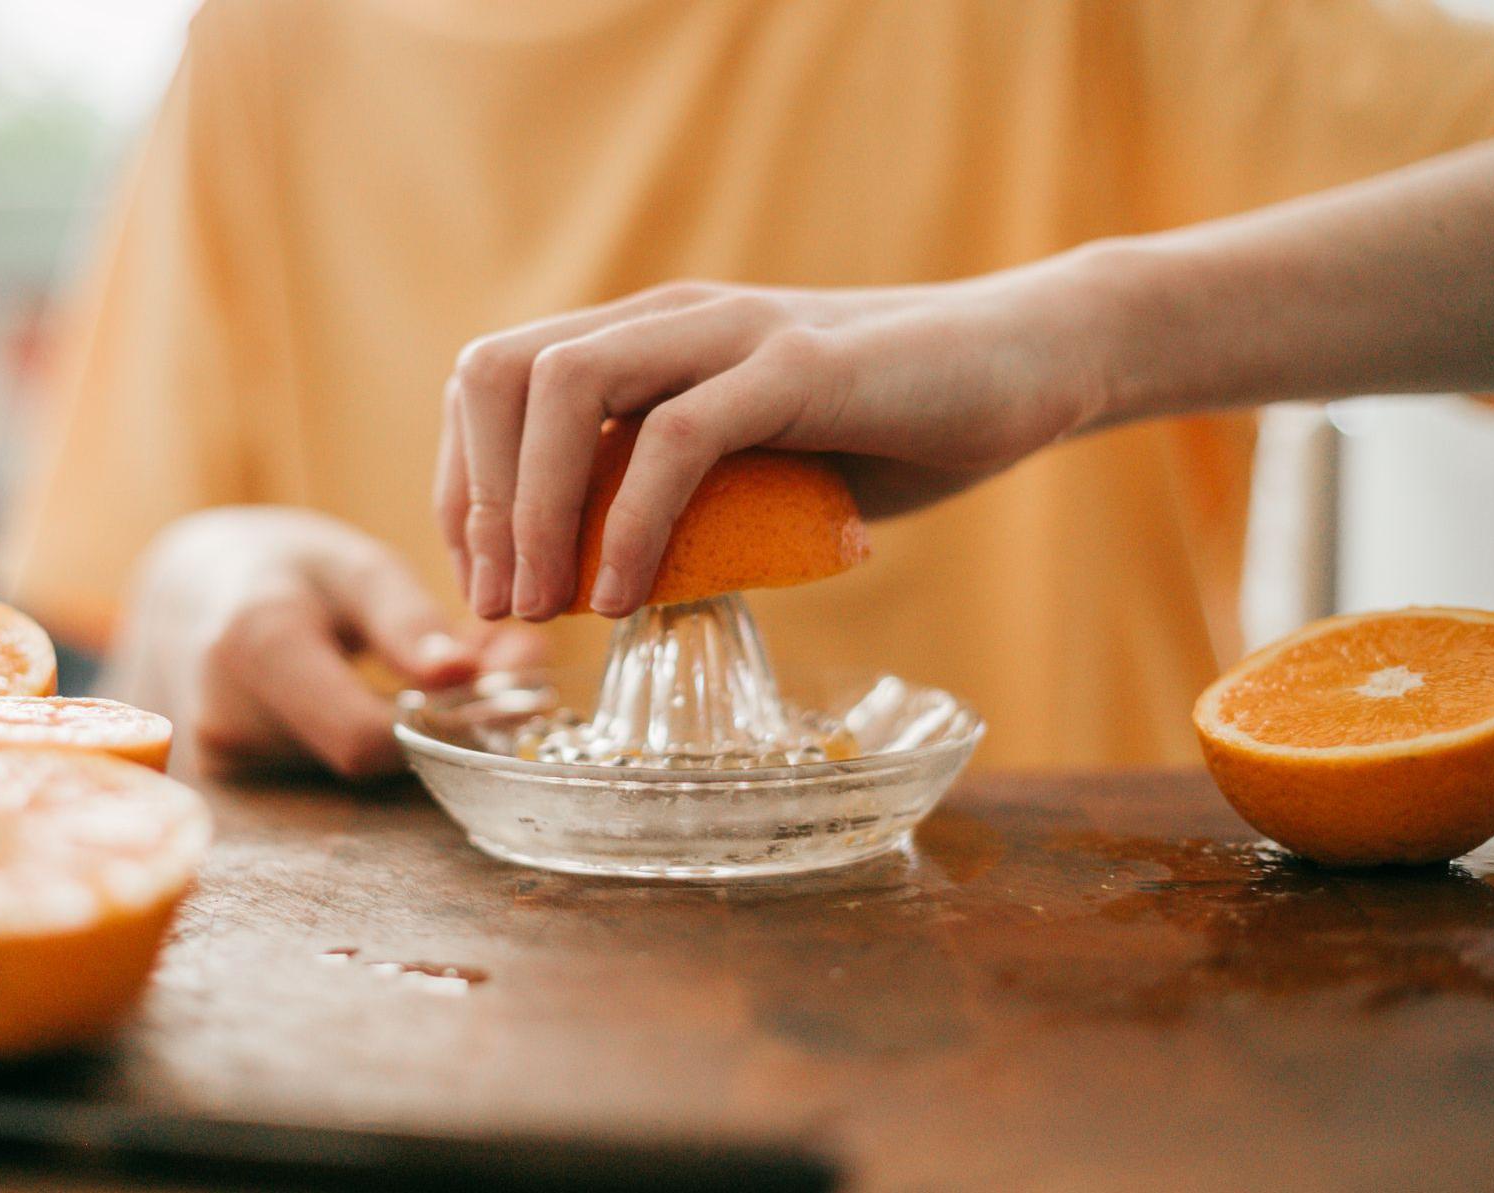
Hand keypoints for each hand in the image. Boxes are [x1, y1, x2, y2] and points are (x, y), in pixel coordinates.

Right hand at [110, 507, 542, 778]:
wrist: (188, 593)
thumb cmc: (285, 568)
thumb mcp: (353, 566)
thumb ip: (408, 621)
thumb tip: (465, 675)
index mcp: (256, 646)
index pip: (367, 736)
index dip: (442, 722)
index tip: (499, 677)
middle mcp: (229, 717)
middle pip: (367, 757)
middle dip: (443, 719)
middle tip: (504, 660)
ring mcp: (224, 760)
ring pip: (354, 770)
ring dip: (413, 729)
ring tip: (438, 669)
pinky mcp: (235, 782)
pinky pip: (328, 774)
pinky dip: (374, 741)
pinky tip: (386, 698)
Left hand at [435, 267, 1114, 620]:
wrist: (1027, 361)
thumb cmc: (894, 423)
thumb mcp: (762, 468)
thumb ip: (686, 500)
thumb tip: (607, 584)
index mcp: (650, 333)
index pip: (496, 376)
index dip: (466, 479)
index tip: (484, 575)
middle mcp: (672, 316)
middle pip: (503, 372)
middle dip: (481, 500)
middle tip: (501, 606)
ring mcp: (733, 332)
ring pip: (566, 386)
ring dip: (534, 507)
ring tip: (545, 605)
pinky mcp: (799, 368)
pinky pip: (678, 437)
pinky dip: (629, 522)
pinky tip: (621, 597)